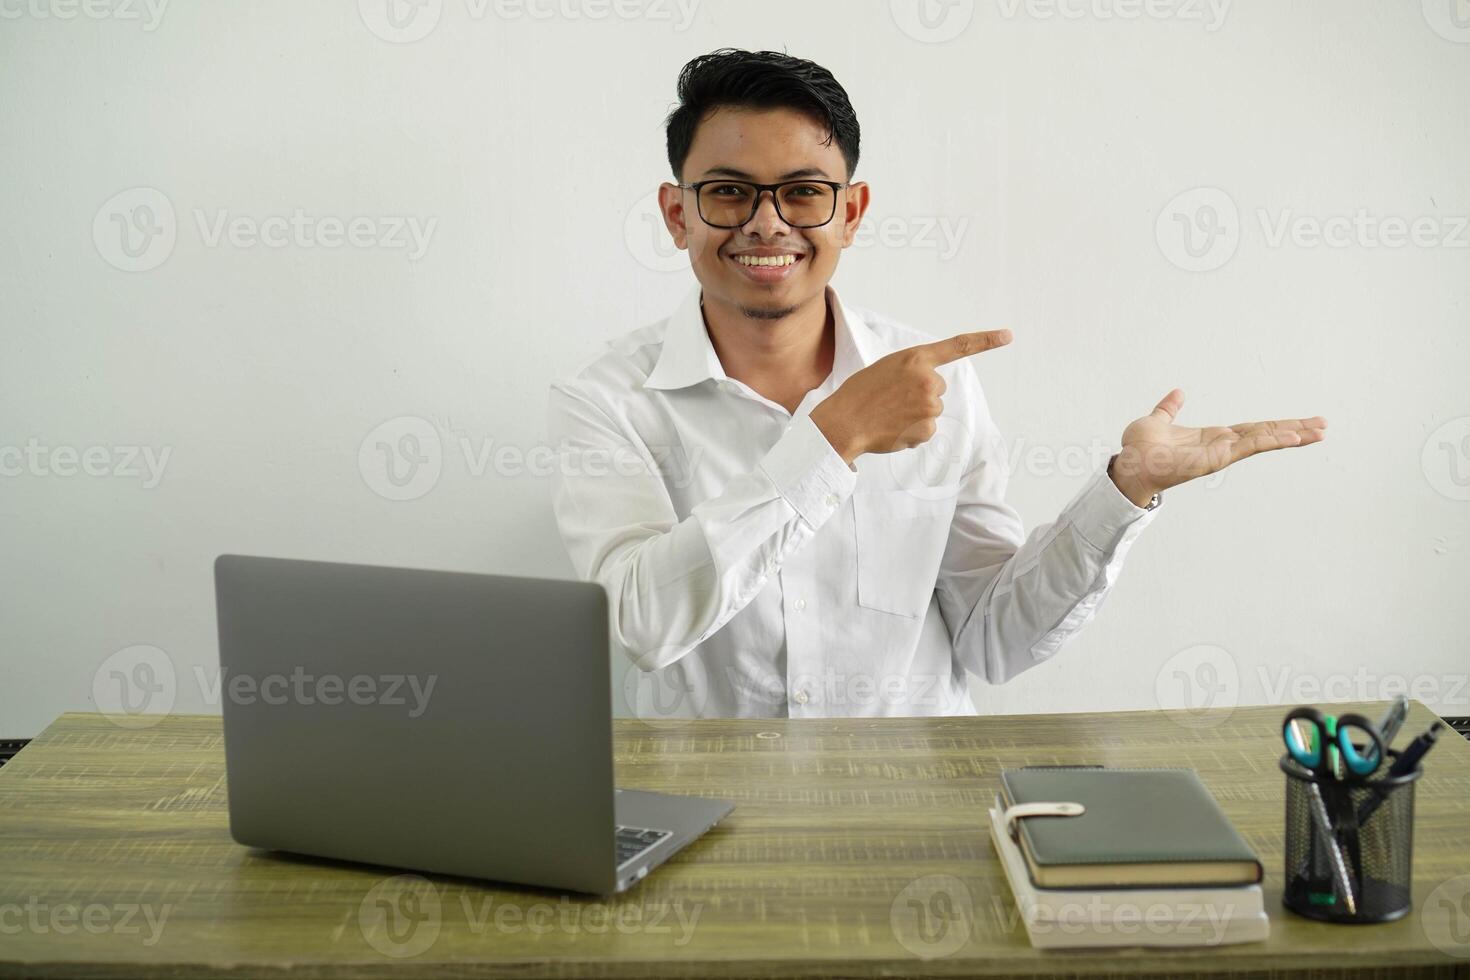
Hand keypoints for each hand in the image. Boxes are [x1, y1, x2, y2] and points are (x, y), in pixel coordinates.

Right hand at [810, 329, 1012, 464]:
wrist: (843, 422)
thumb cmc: (860, 394)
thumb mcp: (886, 368)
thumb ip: (913, 371)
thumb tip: (932, 391)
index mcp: (915, 358)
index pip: (958, 346)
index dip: (986, 341)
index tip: (1008, 336)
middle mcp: (927, 379)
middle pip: (938, 389)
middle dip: (920, 395)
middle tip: (892, 400)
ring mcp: (929, 405)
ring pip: (932, 411)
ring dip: (915, 415)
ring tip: (889, 415)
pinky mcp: (927, 428)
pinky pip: (926, 430)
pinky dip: (912, 433)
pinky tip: (893, 429)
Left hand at [1108, 388, 1327, 506]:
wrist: (1129, 464)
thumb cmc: (1141, 448)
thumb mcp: (1158, 420)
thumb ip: (1169, 408)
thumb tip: (1177, 393)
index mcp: (1214, 437)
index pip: (1253, 429)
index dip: (1277, 425)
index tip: (1301, 423)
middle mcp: (1223, 445)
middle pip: (1267, 434)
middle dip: (1295, 430)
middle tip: (1324, 425)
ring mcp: (1223, 453)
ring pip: (1265, 440)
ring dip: (1293, 436)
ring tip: (1320, 432)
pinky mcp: (1218, 458)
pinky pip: (1250, 446)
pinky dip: (1272, 441)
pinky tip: (1294, 438)